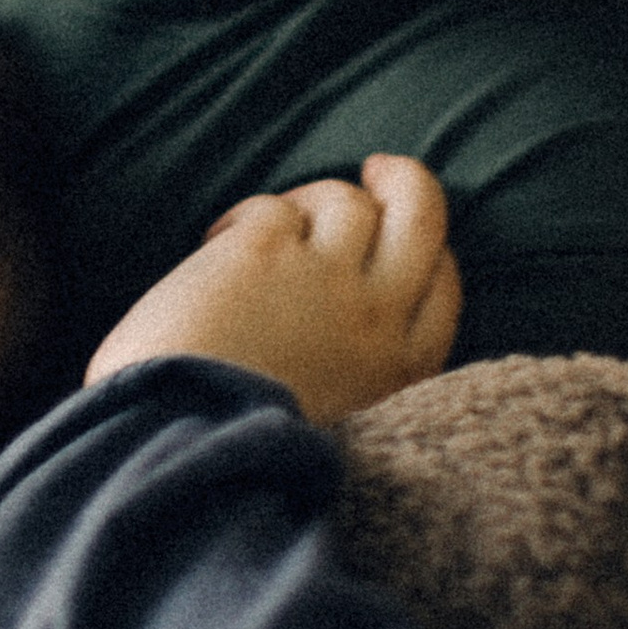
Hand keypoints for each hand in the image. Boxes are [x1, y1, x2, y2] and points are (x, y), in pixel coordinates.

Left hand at [84, 154, 460, 427]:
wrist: (184, 459)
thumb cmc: (240, 451)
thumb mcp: (331, 427)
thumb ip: (353, 372)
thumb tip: (336, 323)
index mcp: (399, 374)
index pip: (443, 287)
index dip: (429, 253)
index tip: (400, 242)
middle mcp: (377, 320)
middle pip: (423, 215)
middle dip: (407, 181)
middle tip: (379, 169)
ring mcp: (326, 279)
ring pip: (348, 201)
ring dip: (311, 202)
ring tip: (267, 230)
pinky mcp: (267, 252)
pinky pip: (274, 208)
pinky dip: (244, 219)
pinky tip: (214, 246)